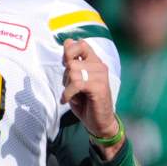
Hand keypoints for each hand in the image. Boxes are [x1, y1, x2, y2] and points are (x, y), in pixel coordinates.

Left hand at [60, 38, 121, 156]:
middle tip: (71, 88)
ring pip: (73, 72)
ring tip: (73, 95)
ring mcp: (101, 76)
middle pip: (71, 62)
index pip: (81, 44)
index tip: (66, 65)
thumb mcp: (75, 81)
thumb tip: (67, 42)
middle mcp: (99, 66)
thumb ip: (72, 63)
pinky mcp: (99, 87)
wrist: (100, 123)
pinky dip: (68, 93)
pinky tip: (68, 100)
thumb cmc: (86, 102)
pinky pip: (77, 84)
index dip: (69, 52)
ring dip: (67, 87)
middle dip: (65, 77)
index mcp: (94, 62)